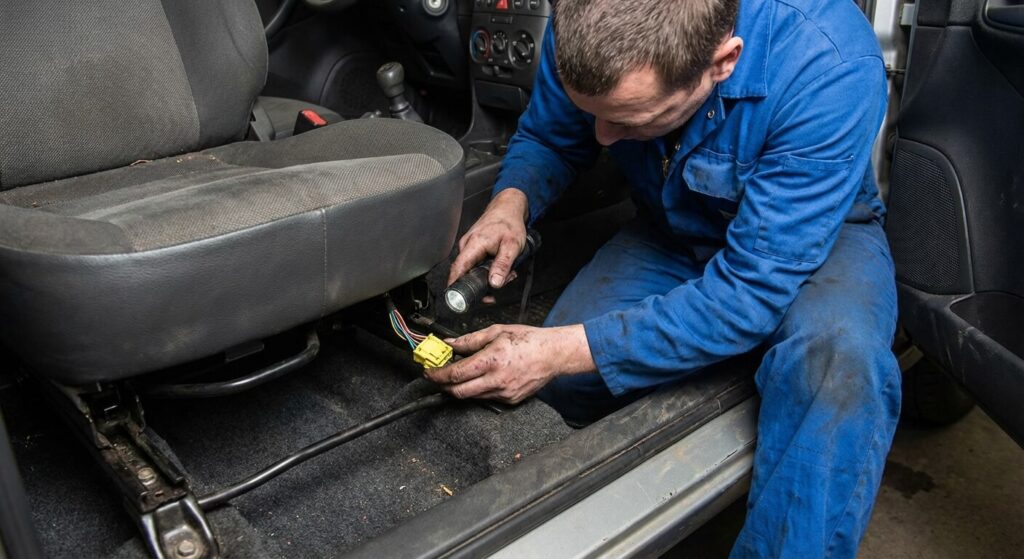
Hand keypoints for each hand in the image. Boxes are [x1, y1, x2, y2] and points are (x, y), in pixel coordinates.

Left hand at [424, 324, 595, 403]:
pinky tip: (481, 379)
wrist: (554, 354)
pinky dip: (479, 390)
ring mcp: (504, 393)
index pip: (456, 374)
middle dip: (443, 386)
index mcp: (492, 360)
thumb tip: (450, 343)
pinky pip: (487, 397)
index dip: (438, 374)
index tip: (429, 371)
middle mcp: (497, 380)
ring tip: (459, 376)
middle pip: (459, 392)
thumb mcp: (497, 332)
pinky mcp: (511, 400)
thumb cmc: (529, 340)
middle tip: (437, 377)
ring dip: (461, 388)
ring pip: (472, 396)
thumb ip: (470, 340)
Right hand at [448, 189, 528, 288]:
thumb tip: (494, 283)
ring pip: (474, 269)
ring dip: (489, 275)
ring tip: (507, 272)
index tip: (455, 298)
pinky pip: (477, 263)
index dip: (454, 285)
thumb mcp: (512, 246)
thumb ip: (503, 265)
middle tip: (502, 282)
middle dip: (483, 284)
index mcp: (473, 244)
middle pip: (467, 273)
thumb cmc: (510, 223)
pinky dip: (489, 268)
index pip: (458, 268)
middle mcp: (467, 245)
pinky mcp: (474, 247)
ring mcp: (469, 246)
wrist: (508, 207)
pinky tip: (500, 265)